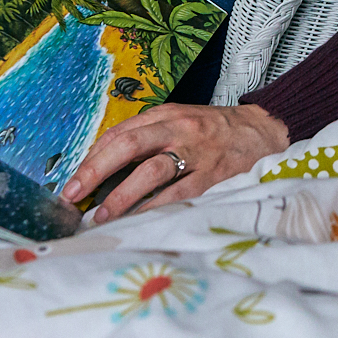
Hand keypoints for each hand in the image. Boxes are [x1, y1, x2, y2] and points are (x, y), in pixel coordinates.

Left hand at [60, 102, 290, 223]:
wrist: (266, 131)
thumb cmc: (215, 131)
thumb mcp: (180, 121)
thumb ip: (147, 137)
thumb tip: (101, 165)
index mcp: (167, 115)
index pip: (120, 133)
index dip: (91, 157)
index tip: (71, 181)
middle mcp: (179, 130)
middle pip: (129, 145)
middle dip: (95, 170)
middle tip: (72, 195)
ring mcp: (197, 154)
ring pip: (152, 171)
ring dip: (121, 195)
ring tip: (100, 215)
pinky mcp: (214, 177)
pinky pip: (179, 195)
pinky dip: (154, 210)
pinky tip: (137, 222)